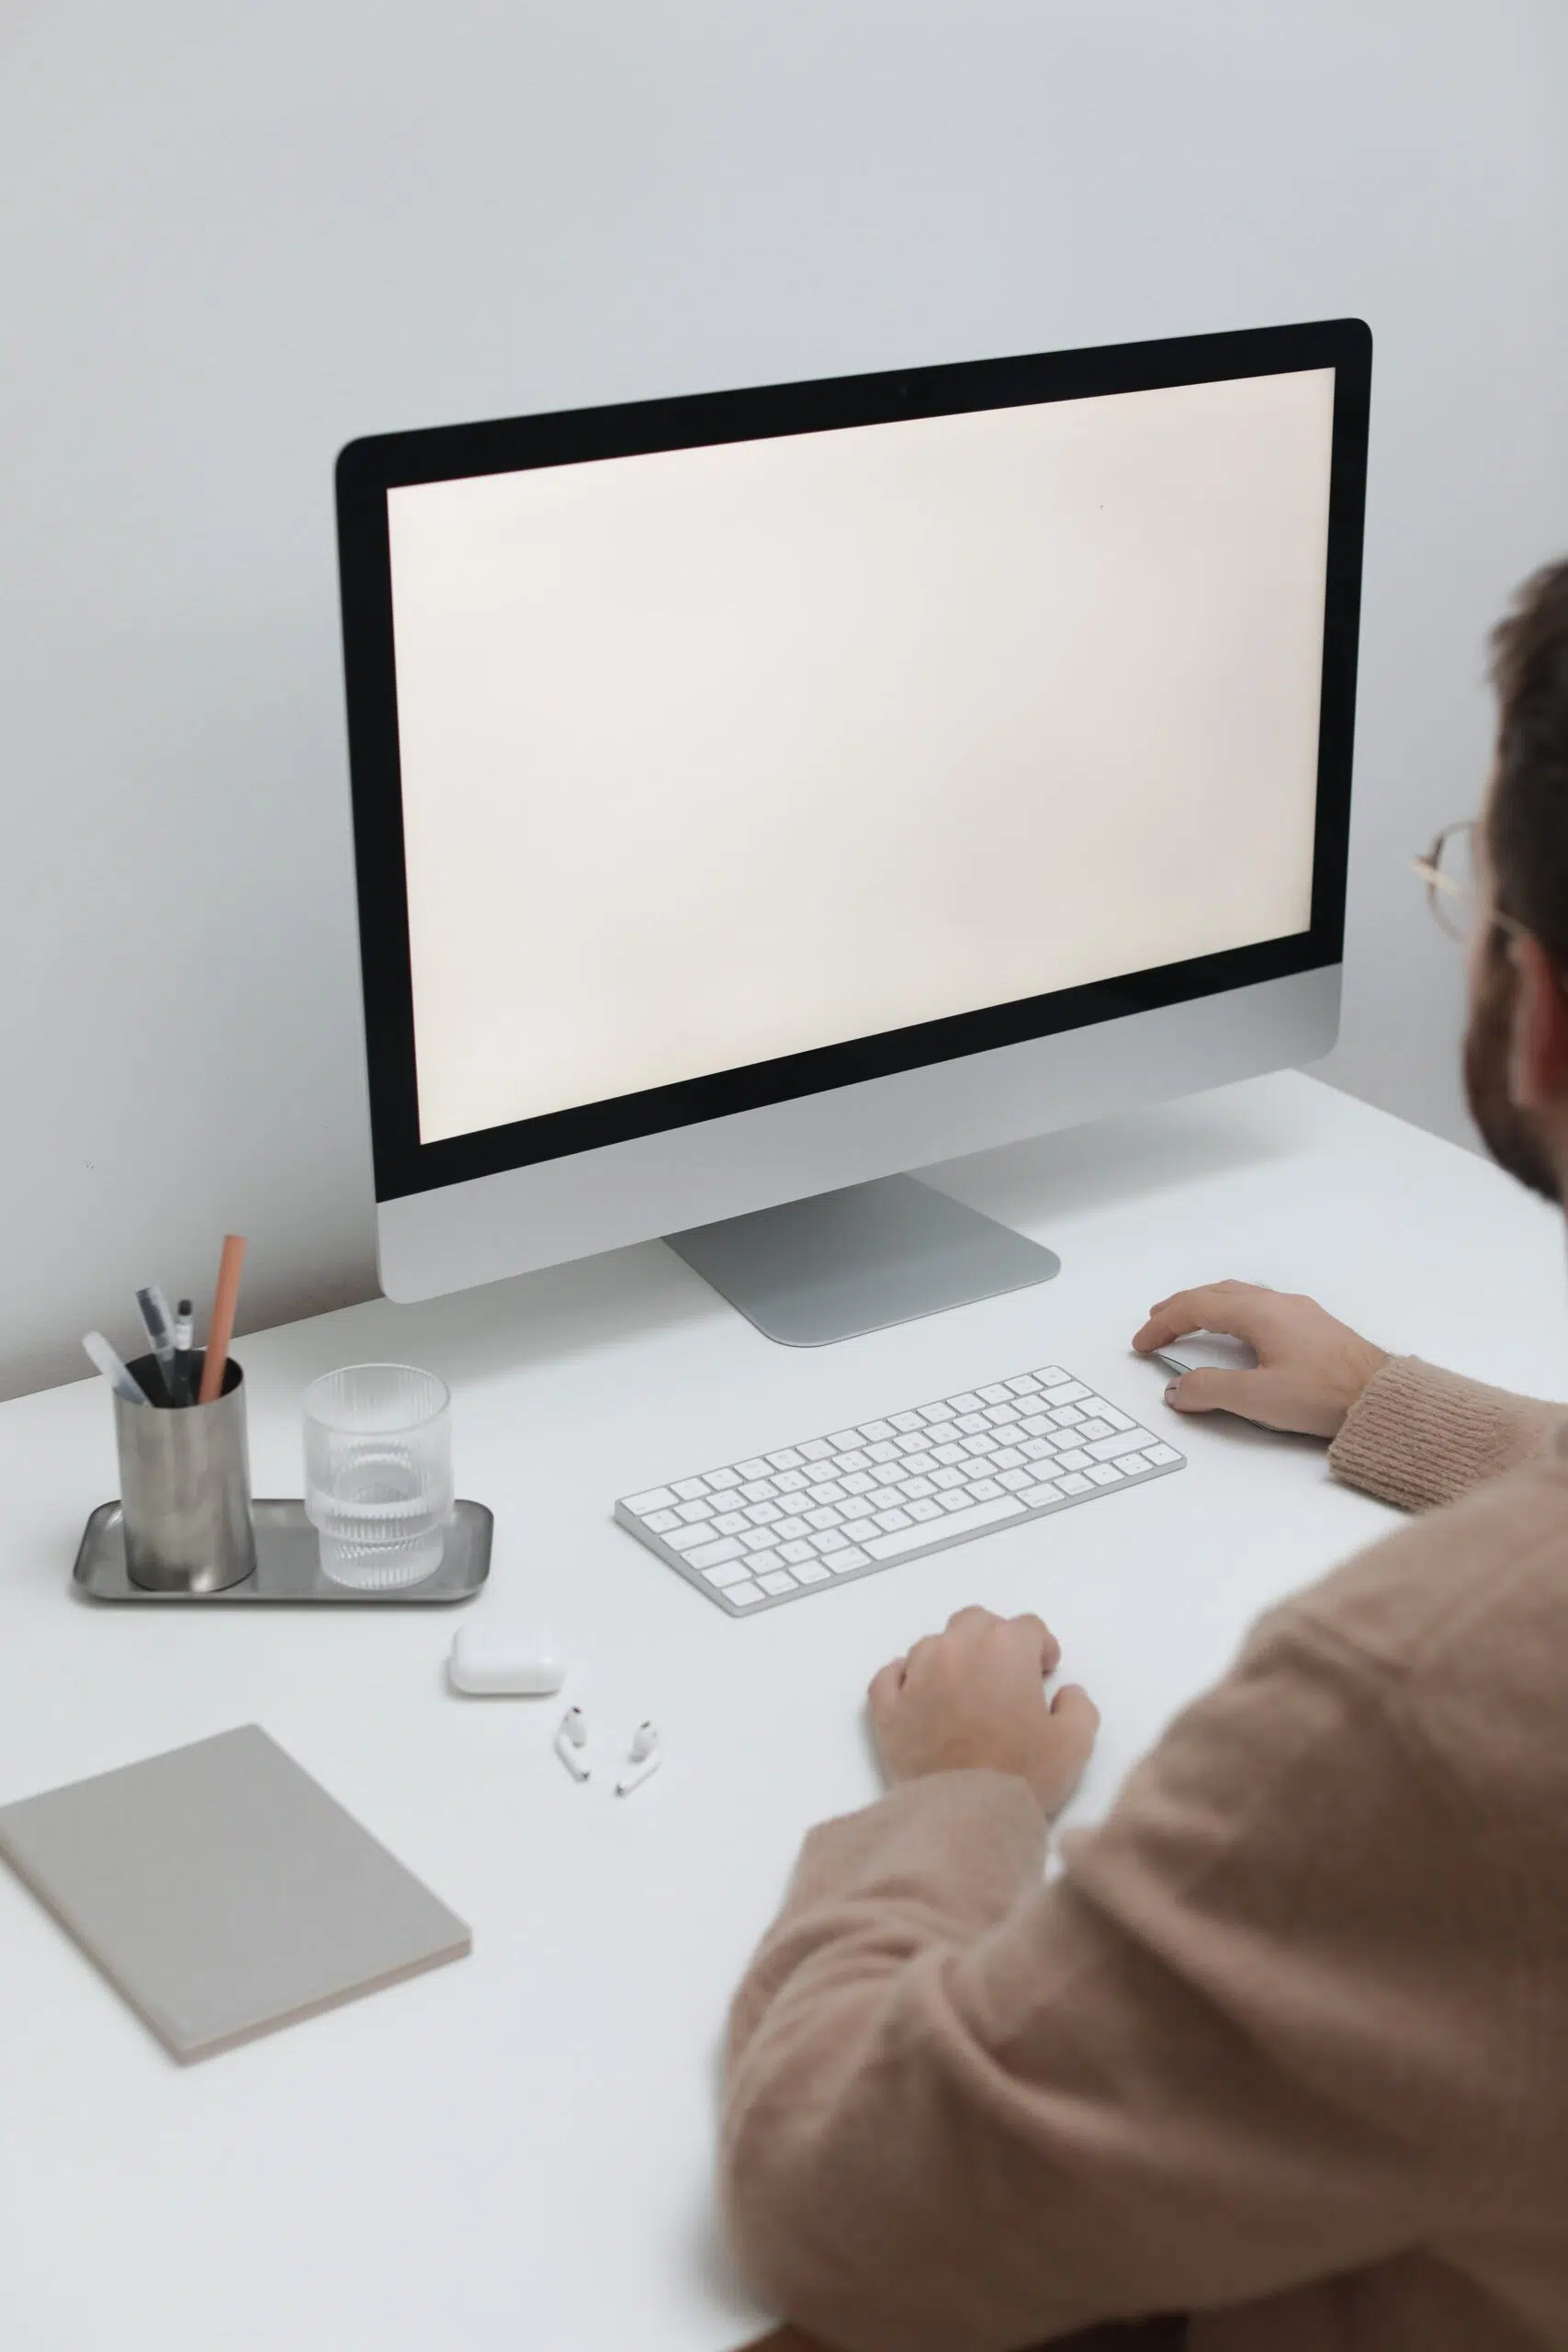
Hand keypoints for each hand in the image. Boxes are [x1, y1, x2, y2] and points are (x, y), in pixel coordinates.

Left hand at [868, 1606, 1098, 1816]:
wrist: (965, 1816)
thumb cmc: (1023, 1775)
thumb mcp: (1075, 1743)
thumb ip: (1079, 1706)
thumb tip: (1066, 1693)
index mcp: (1004, 1648)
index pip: (1028, 1628)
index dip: (1040, 1649)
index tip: (1044, 1672)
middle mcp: (957, 1648)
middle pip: (976, 1623)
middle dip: (994, 1641)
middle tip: (1005, 1676)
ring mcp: (916, 1674)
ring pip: (933, 1645)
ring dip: (951, 1659)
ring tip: (963, 1692)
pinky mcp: (887, 1706)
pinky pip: (889, 1676)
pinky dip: (904, 1679)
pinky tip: (918, 1696)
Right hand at [1131, 1280, 1388, 1438]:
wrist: (1382, 1396)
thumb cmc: (1327, 1393)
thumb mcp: (1257, 1398)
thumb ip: (1210, 1390)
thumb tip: (1178, 1388)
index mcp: (1259, 1313)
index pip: (1196, 1308)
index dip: (1163, 1324)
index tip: (1142, 1342)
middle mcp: (1278, 1304)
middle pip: (1216, 1293)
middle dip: (1181, 1307)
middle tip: (1157, 1321)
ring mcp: (1299, 1312)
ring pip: (1240, 1295)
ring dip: (1208, 1305)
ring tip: (1190, 1321)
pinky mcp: (1314, 1326)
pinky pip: (1260, 1305)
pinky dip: (1233, 1311)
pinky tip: (1238, 1331)